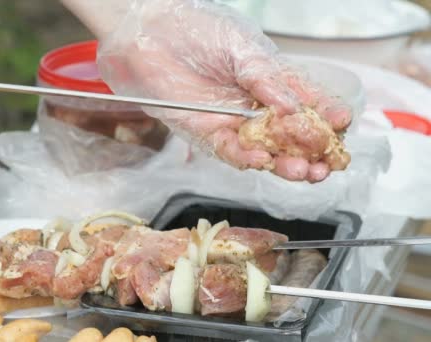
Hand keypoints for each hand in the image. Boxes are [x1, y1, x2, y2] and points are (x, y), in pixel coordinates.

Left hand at [96, 0, 351, 181]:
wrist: (150, 36)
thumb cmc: (197, 32)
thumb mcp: (242, 48)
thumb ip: (266, 78)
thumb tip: (293, 108)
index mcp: (271, 82)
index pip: (306, 104)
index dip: (325, 116)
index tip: (342, 124)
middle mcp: (255, 106)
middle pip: (291, 136)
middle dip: (312, 152)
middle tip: (328, 164)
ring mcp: (233, 122)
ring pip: (265, 151)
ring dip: (286, 164)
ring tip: (305, 171)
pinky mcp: (206, 133)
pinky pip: (230, 151)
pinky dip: (247, 158)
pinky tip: (263, 161)